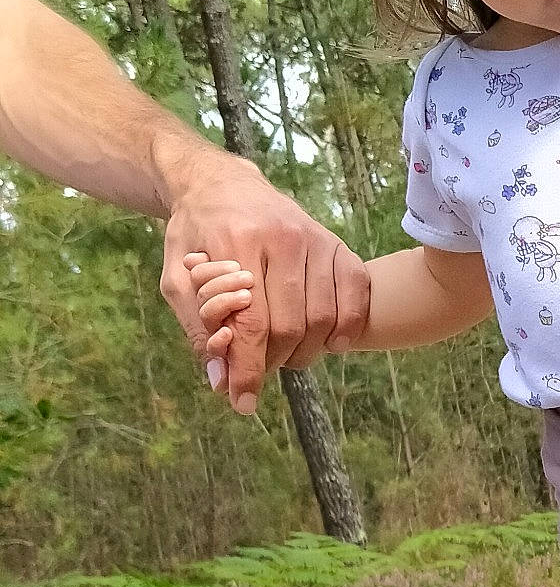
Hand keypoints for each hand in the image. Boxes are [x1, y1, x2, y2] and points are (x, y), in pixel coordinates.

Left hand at [160, 160, 368, 412]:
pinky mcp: (337, 244)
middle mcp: (282, 238)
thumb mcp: (177, 276)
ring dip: (305, 351)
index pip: (251, 321)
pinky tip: (330, 343)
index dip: (248, 368)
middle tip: (258, 367)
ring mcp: (316, 239)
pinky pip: (355, 295)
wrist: (224, 183)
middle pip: (290, 325)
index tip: (243, 402)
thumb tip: (221, 379)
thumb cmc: (197, 233)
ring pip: (323, 317)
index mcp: (236, 242)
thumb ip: (196, 327)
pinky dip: (347, 327)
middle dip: (274, 361)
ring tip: (284, 353)